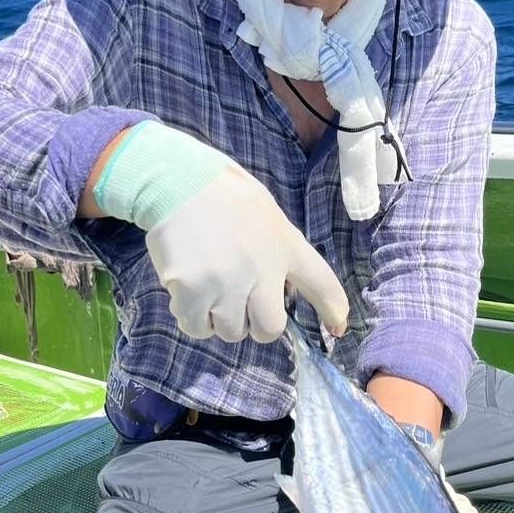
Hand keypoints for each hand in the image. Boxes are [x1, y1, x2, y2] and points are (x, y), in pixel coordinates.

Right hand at [92, 121, 348, 343]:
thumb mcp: (267, 216)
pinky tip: (187, 291)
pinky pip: (197, 328)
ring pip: (231, 332)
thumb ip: (280, 253)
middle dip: (255, 324)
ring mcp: (227, 285)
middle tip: (238, 303)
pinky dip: (193, 318)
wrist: (175, 181)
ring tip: (207, 287)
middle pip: (270, 329)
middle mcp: (262, 270)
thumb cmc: (222, 195)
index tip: (338, 326)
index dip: (333, 309)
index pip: (321, 282)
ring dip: (220, 319)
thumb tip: (281, 293)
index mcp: (285, 245)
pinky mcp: (193, 293)